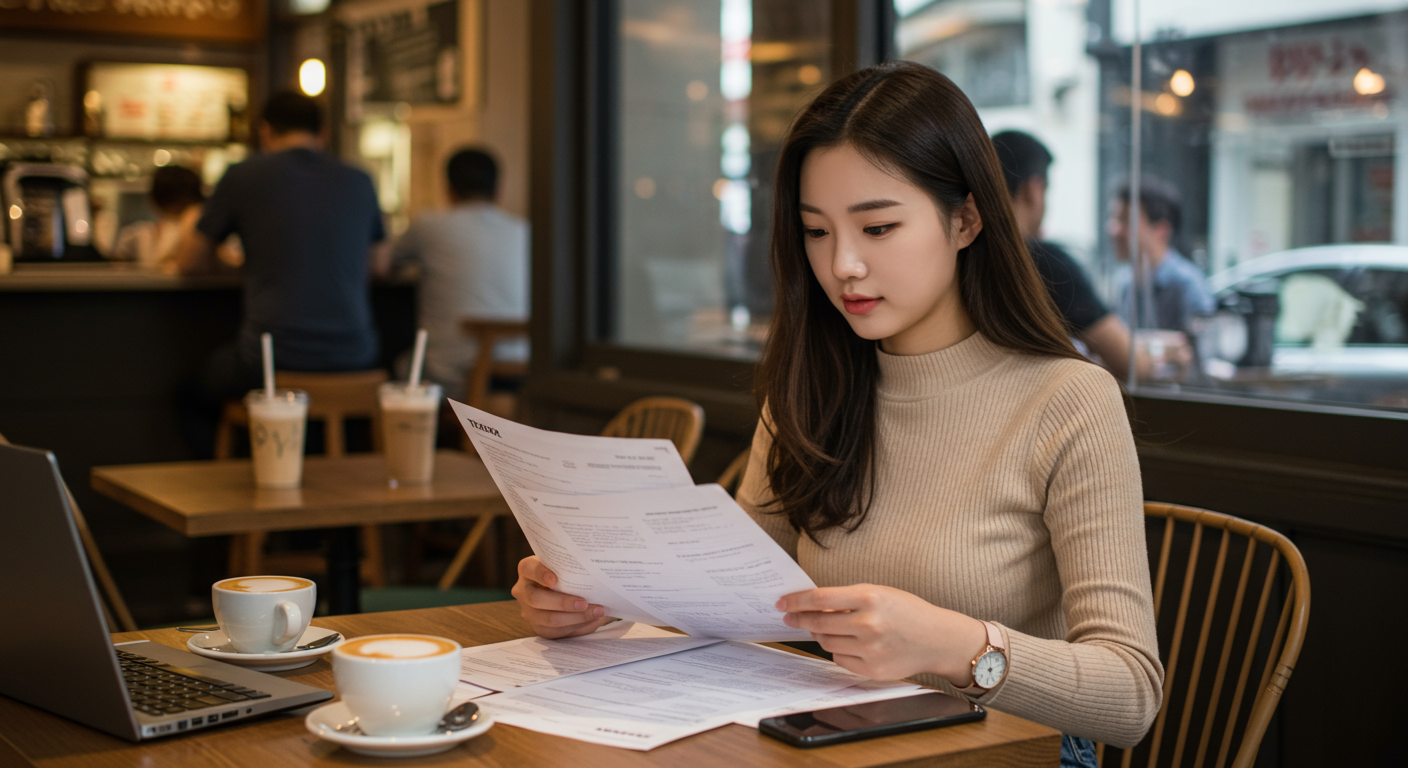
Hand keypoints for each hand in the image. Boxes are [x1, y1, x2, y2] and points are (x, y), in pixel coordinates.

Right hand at [511, 556, 608, 638]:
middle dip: (563, 603)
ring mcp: (529, 611)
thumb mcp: (563, 563)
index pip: (530, 569)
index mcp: (527, 569)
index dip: (540, 574)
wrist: (561, 586)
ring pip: (549, 620)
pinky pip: (558, 632)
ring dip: (576, 618)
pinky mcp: (539, 627)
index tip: (554, 579)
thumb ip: (570, 565)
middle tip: (585, 603)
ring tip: (597, 613)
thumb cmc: (565, 570)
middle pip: (536, 600)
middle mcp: (523, 591)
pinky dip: (579, 628)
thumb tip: (594, 571)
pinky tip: (594, 621)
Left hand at [778, 584, 987, 684]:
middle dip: (800, 619)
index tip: (783, 603)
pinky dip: (839, 650)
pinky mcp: (872, 670)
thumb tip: (812, 606)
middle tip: (790, 617)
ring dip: (821, 634)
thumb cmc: (907, 611)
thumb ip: (847, 599)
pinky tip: (851, 643)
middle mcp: (869, 624)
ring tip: (828, 627)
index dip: (797, 601)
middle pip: (818, 623)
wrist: (937, 639)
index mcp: (870, 597)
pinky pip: (840, 659)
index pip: (820, 598)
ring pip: (826, 642)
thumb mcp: (879, 593)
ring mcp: (870, 649)